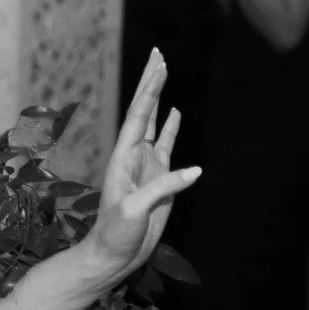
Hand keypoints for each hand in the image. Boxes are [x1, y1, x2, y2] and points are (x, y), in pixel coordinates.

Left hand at [79, 48, 200, 282]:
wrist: (113, 255)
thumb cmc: (116, 234)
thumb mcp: (136, 211)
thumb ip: (163, 188)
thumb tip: (195, 169)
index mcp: (124, 158)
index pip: (140, 116)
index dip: (150, 90)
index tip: (160, 65)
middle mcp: (134, 155)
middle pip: (145, 110)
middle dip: (151, 82)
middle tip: (158, 53)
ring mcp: (146, 165)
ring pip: (155, 123)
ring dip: (160, 98)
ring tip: (164, 72)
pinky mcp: (159, 179)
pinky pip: (167, 146)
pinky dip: (172, 127)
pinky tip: (176, 111)